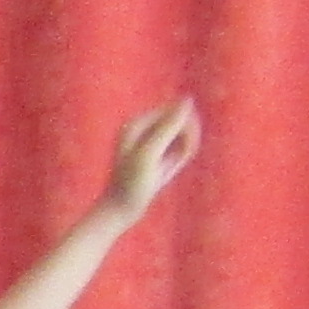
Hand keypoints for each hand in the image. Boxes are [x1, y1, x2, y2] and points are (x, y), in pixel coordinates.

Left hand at [98, 98, 201, 222]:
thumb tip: (187, 100)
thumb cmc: (132, 183)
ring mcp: (150, 139)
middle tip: (180, 159)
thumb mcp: (150, 153)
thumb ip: (168, 126)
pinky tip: (172, 169)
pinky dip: (182, 155)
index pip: (176, 110)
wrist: (121, 209)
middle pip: (180, 119)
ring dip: (185, 148)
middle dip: (187, 138)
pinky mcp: (157, 151)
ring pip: (182, 133)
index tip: (185, 149)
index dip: (187, 128)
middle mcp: (143, 126)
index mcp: (137, 122)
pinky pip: (179, 145)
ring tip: (172, 167)